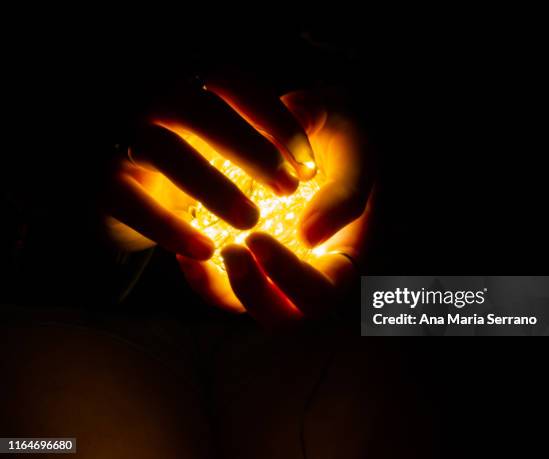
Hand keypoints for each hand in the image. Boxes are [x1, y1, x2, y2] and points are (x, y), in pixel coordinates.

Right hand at [102, 75, 316, 259]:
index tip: (308, 164)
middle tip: (287, 188)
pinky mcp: (97, 180)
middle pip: (202, 111)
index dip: (276, 120)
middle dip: (251, 149)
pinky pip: (130, 201)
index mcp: (184, 82)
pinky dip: (168, 226)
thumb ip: (259, 133)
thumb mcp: (218, 140)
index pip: (234, 82)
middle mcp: (150, 100)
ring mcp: (119, 137)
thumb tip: (311, 145)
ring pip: (167, 151)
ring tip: (251, 220)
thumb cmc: (182, 158)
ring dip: (213, 187)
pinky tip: (204, 251)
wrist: (113, 183)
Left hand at [178, 91, 372, 325]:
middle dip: (253, 292)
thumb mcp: (353, 154)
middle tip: (231, 251)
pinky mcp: (245, 259)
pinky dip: (201, 277)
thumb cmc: (336, 138)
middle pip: (284, 316)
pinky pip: (221, 285)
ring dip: (223, 288)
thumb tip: (310, 239)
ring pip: (247, 307)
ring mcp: (274, 271)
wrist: (303, 128)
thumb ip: (344, 194)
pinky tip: (186, 250)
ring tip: (204, 253)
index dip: (289, 277)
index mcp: (343, 258)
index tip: (257, 237)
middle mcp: (309, 273)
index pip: (322, 293)